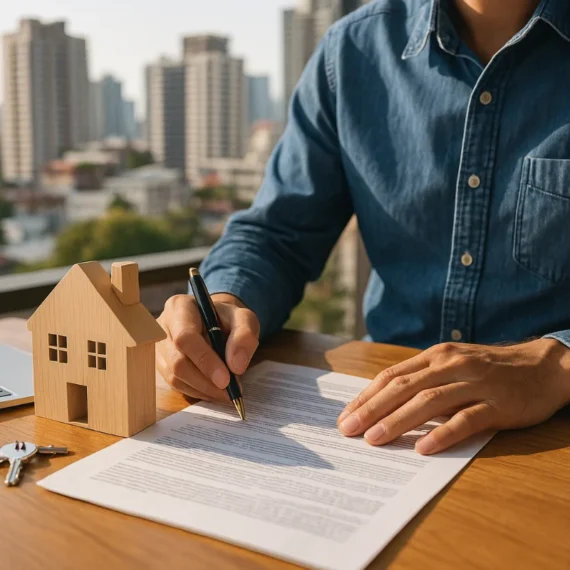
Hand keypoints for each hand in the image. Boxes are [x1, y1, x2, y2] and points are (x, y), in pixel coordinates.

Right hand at [157, 293, 259, 400]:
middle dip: (206, 381)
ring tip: (227, 390)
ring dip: (204, 389)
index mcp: (180, 307)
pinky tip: (214, 389)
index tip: (225, 379)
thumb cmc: (227, 319)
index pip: (185, 337)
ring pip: (176, 377)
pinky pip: (176, 385)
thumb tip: (236, 366)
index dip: (204, 360)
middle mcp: (162, 327)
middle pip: (178, 362)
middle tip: (230, 390)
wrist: (215, 322)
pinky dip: (198, 391)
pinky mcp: (161, 365)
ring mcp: (159, 348)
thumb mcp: (244, 319)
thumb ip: (245, 336)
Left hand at [337, 339, 569, 454]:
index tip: (346, 415)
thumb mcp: (452, 364)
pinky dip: (443, 434)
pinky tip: (423, 448)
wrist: (542, 366)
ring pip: (429, 401)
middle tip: (348, 430)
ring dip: (398, 421)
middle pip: (404, 387)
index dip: (367, 396)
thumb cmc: (489, 369)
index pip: (392, 375)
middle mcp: (451, 365)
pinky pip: (466, 419)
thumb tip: (385, 404)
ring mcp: (475, 383)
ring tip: (374, 439)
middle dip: (371, 409)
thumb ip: (423, 379)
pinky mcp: (498, 404)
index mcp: (436, 355)